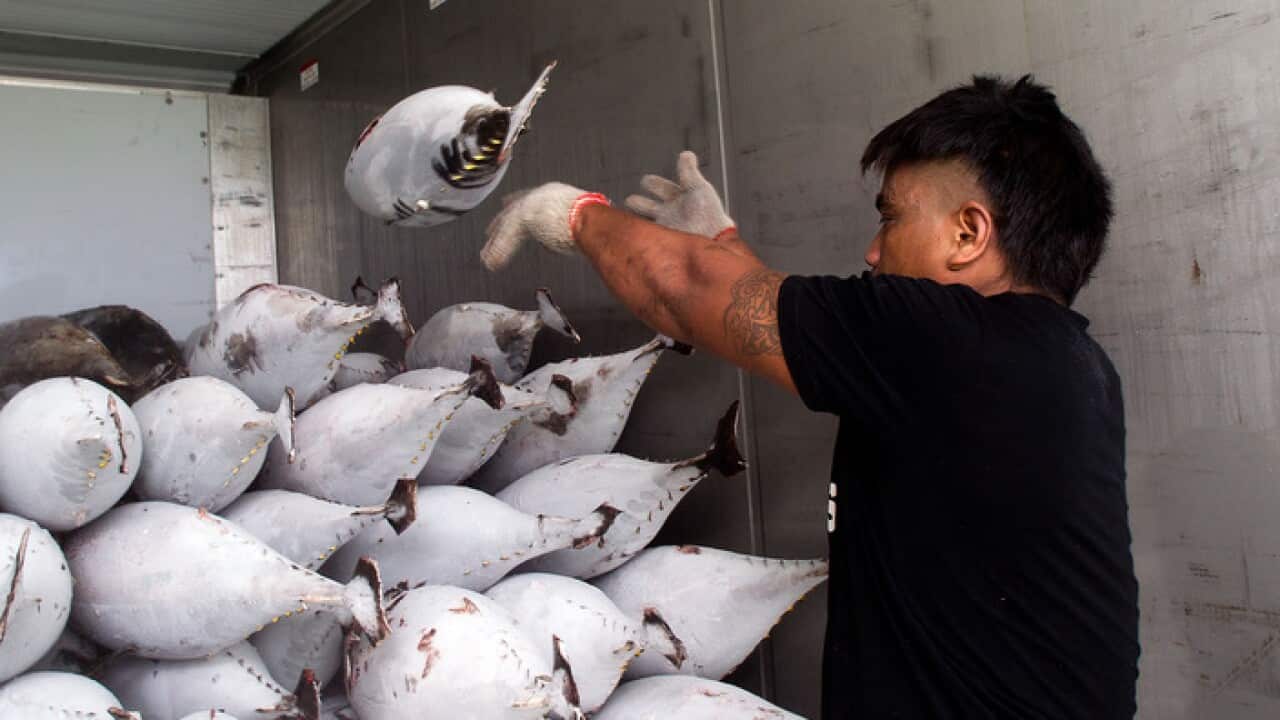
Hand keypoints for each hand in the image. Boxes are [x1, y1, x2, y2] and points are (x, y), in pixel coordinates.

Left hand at [480, 182, 603, 270]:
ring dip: (497, 244)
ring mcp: (531, 205)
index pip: (528, 199)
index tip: (506, 206)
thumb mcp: (574, 226)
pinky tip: (493, 262)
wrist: (593, 221)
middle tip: (489, 233)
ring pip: (508, 226)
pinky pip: (508, 237)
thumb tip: (553, 245)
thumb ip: (559, 232)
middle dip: (499, 224)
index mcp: (553, 193)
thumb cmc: (594, 224)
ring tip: (488, 257)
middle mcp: (539, 196)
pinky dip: (500, 251)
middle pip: (512, 211)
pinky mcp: (525, 218)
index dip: (516, 205)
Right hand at [625, 150, 733, 237]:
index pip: (662, 187)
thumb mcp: (697, 187)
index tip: (645, 181)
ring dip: (635, 217)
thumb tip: (686, 154)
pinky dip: (635, 231)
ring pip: (644, 220)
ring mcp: (664, 228)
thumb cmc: (708, 214)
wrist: (710, 240)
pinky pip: (643, 234)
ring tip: (624, 218)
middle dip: (639, 203)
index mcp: (679, 198)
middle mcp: (670, 213)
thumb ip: (689, 171)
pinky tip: (627, 230)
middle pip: (649, 206)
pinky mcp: (659, 241)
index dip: (654, 183)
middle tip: (630, 200)